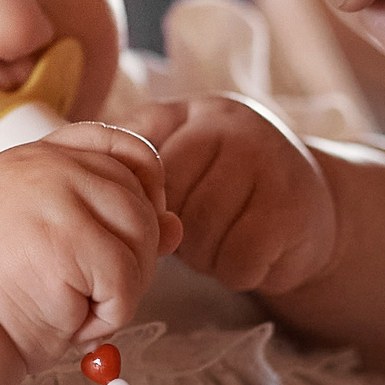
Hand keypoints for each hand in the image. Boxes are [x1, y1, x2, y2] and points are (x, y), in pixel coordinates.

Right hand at [0, 122, 176, 371]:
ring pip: (142, 235)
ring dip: (125, 285)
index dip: (144, 180)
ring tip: (81, 306)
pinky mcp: (70, 235)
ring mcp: (57, 193)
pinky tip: (74, 321)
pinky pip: (128, 277)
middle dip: (135, 251)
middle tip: (98, 290)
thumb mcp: (53, 241)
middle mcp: (47, 164)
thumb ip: (110, 222)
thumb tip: (175, 224)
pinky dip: (112, 312)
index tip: (142, 219)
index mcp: (36, 157)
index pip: (116, 142)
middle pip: (138, 194)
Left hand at [132, 96, 336, 295]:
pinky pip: (236, 261)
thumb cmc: (228, 186)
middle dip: (175, 232)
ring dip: (205, 256)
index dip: (143, 203)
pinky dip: (237, 272)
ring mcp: (268, 165)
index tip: (157, 214)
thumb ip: (135, 153)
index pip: (142, 162)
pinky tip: (250, 253)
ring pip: (199, 236)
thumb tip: (73, 161)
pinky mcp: (292, 211)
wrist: (311, 210)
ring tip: (224, 238)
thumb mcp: (184, 153)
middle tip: (198, 230)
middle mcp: (234, 129)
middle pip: (169, 203)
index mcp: (197, 112)